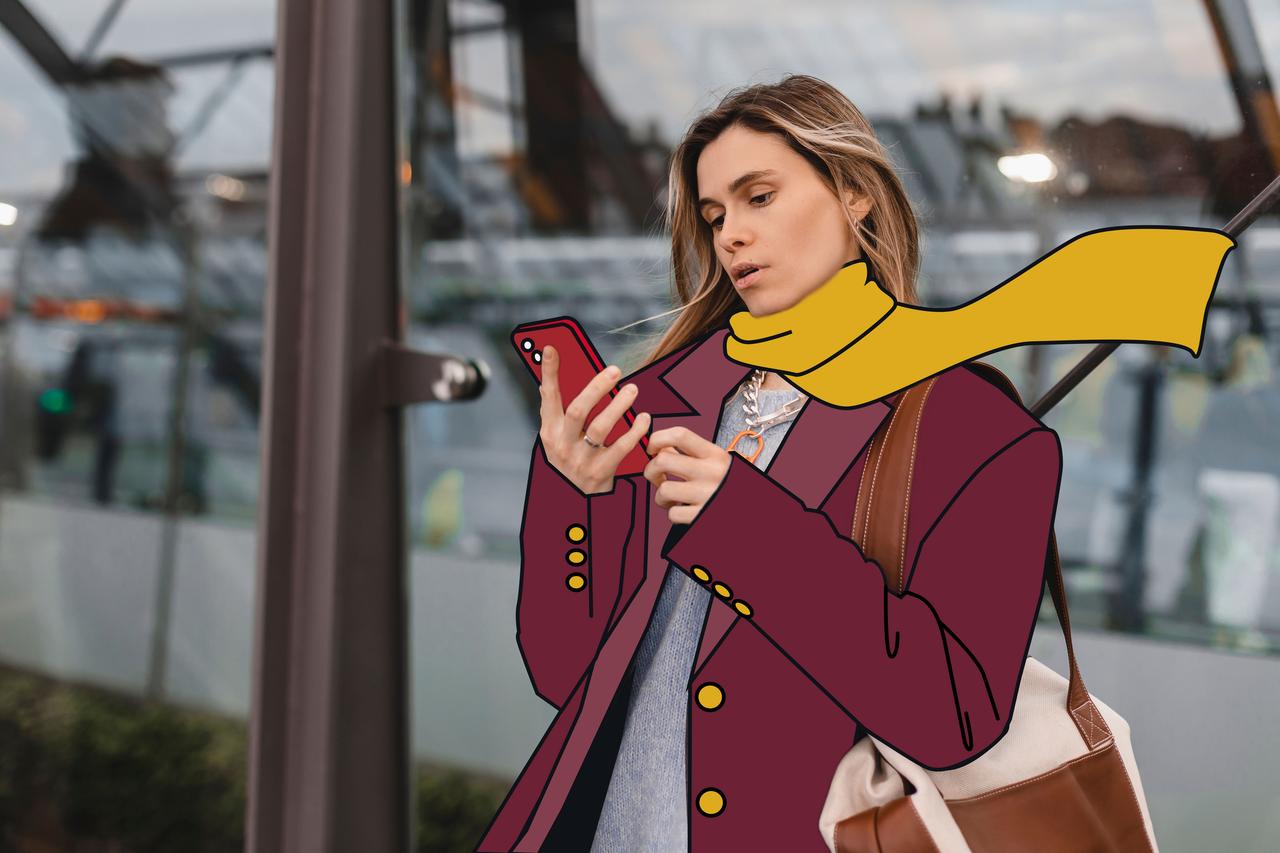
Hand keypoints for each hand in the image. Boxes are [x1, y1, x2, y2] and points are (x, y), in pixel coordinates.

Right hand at [538, 344, 650, 495]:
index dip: (549, 373)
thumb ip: (554, 411)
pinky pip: (622, 448)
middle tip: (615, 370)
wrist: (576, 503)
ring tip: (632, 389)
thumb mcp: (556, 439)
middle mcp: (562, 445)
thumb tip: (545, 377)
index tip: (552, 348)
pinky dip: (635, 431)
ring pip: (601, 428)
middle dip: (596, 388)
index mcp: (550, 432)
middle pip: (578, 411)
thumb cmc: (570, 461)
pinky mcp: (601, 473)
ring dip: (619, 406)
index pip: (548, 397)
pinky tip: (644, 418)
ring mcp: (581, 461)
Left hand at [643, 426, 731, 525]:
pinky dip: (673, 513)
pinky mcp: (703, 515)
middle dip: (651, 469)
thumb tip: (661, 447)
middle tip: (657, 477)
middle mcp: (711, 472)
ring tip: (671, 498)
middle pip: (663, 460)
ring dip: (661, 496)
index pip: (680, 435)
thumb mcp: (718, 462)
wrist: (752, 509)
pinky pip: (673, 514)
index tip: (652, 448)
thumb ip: (692, 453)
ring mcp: (707, 495)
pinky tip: (682, 509)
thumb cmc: (728, 483)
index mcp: (715, 454)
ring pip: (664, 490)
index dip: (657, 438)